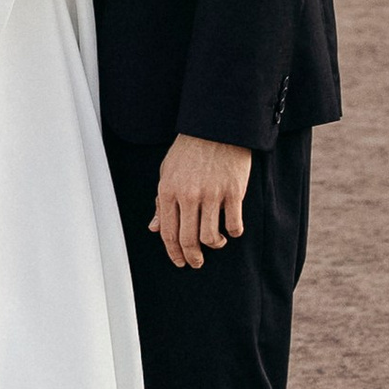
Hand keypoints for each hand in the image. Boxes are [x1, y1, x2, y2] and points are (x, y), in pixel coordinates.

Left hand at [150, 135, 251, 270]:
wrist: (216, 126)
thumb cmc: (189, 149)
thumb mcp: (167, 172)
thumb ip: (160, 202)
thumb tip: (154, 227)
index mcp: (168, 191)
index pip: (168, 233)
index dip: (174, 252)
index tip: (180, 261)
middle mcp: (188, 195)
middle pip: (188, 240)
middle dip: (193, 257)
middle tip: (197, 263)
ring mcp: (211, 194)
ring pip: (210, 237)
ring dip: (214, 245)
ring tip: (217, 242)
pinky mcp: (233, 192)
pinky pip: (234, 224)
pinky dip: (233, 232)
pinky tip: (232, 230)